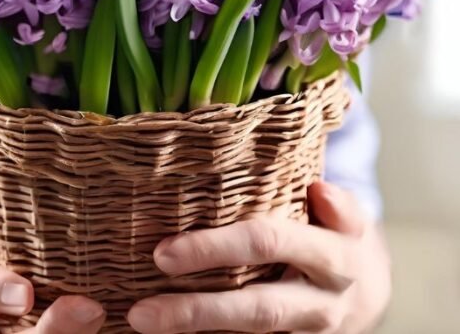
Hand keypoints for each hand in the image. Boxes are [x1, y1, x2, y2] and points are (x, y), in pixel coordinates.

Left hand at [127, 182, 390, 333]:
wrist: (369, 291)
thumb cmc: (339, 236)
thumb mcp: (348, 216)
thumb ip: (337, 204)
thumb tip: (320, 190)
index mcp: (334, 256)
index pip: (268, 245)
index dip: (216, 248)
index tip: (164, 252)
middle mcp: (322, 303)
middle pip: (255, 308)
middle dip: (196, 310)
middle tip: (140, 309)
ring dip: (193, 331)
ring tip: (142, 321)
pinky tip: (170, 333)